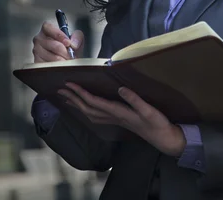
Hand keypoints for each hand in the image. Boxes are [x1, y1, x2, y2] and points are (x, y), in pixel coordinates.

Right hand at [32, 21, 83, 62]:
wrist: (68, 61)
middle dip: (65, 52)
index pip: (48, 28)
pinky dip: (57, 67)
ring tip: (68, 61)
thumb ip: (77, 37)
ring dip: (63, 61)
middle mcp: (39, 39)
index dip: (58, 35)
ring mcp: (36, 51)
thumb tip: (73, 44)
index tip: (68, 43)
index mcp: (47, 30)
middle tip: (71, 56)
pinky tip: (61, 66)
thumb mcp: (76, 39)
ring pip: (51, 57)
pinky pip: (48, 66)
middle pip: (52, 44)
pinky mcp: (37, 62)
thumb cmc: (69, 48)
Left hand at [58, 83, 185, 156]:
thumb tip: (120, 89)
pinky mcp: (118, 120)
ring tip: (67, 97)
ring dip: (77, 104)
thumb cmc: (156, 123)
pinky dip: (86, 110)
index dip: (81, 93)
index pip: (94, 102)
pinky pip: (96, 115)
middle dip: (73, 98)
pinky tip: (84, 107)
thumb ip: (134, 99)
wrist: (162, 138)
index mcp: (118, 112)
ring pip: (90, 113)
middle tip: (60, 89)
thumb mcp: (148, 110)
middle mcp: (113, 117)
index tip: (70, 84)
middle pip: (87, 108)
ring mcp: (114, 120)